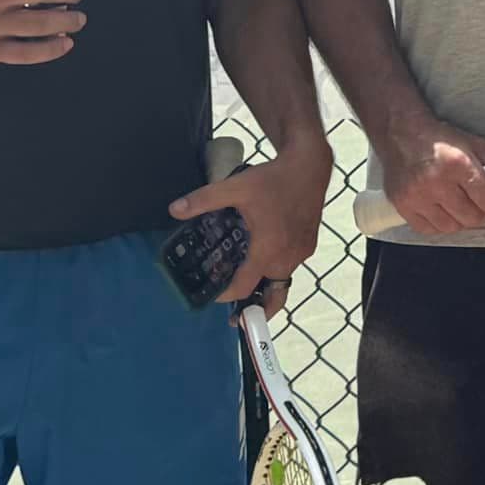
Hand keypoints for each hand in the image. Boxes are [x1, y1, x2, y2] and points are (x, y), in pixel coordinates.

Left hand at [168, 135, 333, 316]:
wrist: (310, 166)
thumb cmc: (273, 179)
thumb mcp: (235, 187)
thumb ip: (204, 200)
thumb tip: (174, 209)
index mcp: (267, 250)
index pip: (244, 287)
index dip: (226, 297)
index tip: (214, 296)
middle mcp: (287, 257)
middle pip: (272, 298)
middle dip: (255, 310)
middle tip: (237, 317)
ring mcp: (301, 252)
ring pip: (283, 282)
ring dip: (267, 289)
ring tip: (250, 290)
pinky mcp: (309, 244)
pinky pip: (292, 266)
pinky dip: (279, 270)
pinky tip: (267, 257)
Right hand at [375, 115, 484, 233]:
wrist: (402, 133)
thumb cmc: (439, 137)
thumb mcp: (473, 142)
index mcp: (459, 164)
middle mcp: (438, 182)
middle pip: (470, 218)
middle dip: (481, 214)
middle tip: (480, 206)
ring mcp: (418, 196)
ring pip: (450, 227)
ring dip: (459, 220)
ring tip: (459, 207)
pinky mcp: (402, 205)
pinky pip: (427, 229)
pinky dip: (438, 224)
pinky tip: (441, 211)